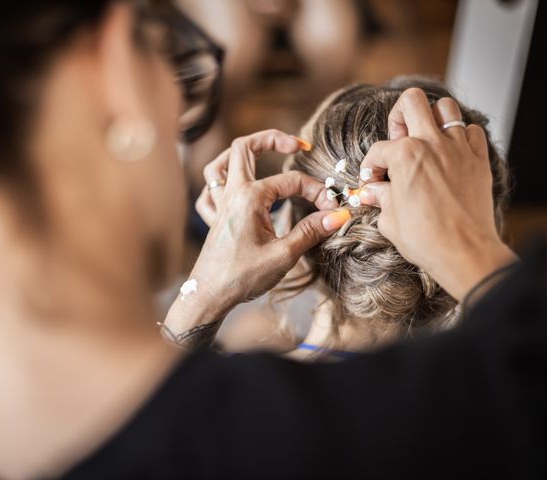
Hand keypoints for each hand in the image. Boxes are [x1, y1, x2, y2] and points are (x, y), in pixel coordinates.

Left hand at [164, 130, 347, 345]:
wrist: (209, 296)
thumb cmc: (242, 277)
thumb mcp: (284, 255)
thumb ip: (311, 231)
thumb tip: (338, 215)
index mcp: (249, 198)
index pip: (291, 182)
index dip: (316, 191)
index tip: (332, 207)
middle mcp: (231, 195)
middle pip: (243, 148)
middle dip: (272, 139)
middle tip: (297, 145)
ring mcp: (219, 206)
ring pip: (219, 165)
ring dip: (239, 155)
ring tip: (260, 153)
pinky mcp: (214, 220)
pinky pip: (209, 192)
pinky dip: (219, 183)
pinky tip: (232, 189)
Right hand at [358, 88, 516, 299]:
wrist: (463, 252)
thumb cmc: (424, 239)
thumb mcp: (389, 219)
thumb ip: (380, 198)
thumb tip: (371, 192)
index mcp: (404, 156)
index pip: (378, 150)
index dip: (370, 167)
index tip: (373, 182)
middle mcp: (431, 144)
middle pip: (411, 102)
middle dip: (398, 116)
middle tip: (397, 139)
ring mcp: (458, 149)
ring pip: (446, 107)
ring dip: (432, 119)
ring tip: (425, 139)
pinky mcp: (478, 161)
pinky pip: (472, 131)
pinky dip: (460, 136)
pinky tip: (451, 153)